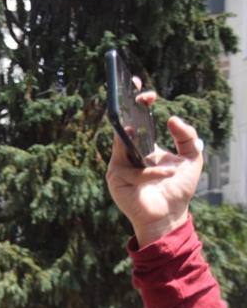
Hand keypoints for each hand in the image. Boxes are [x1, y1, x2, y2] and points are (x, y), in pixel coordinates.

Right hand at [105, 91, 202, 247]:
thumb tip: (172, 119)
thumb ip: (187, 137)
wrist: (170, 216)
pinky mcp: (116, 182)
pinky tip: (168, 175)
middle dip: (130, 111)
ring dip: (149, 153)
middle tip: (144, 97)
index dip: (136, 104)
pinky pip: (134, 172)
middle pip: (122, 128)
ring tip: (164, 160)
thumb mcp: (191, 157)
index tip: (146, 91)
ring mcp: (118, 168)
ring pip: (127, 149)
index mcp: (141, 147)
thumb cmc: (177, 189)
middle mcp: (126, 155)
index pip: (134, 121)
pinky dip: (152, 173)